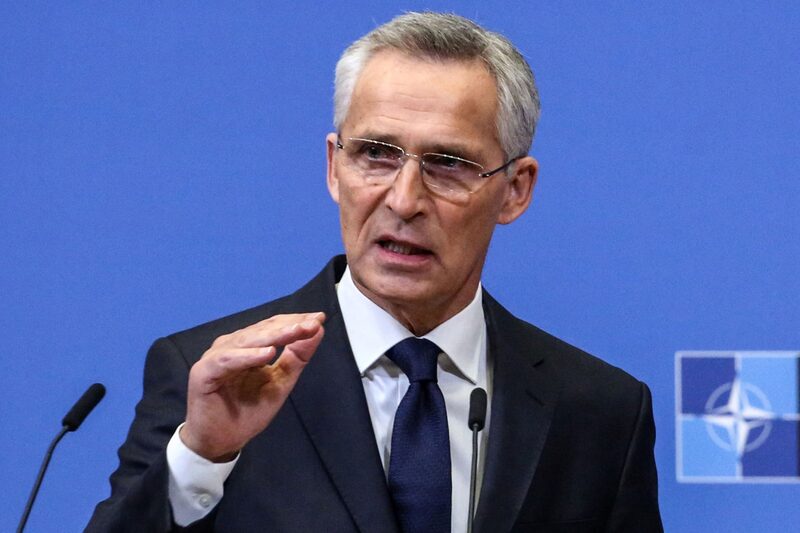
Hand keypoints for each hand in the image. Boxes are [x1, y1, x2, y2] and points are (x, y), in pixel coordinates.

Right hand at [181, 312, 325, 460]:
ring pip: (248, 340)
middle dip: (290, 326)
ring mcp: (217, 357)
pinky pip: (228, 360)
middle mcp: (232, 346)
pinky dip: (247, 356)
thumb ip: (297, 357)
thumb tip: (318, 329)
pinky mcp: (204, 372)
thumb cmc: (247, 412)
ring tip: (297, 331)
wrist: (220, 442)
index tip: (320, 318)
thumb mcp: (280, 383)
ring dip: (274, 335)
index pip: (274, 326)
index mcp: (248, 346)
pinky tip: (267, 353)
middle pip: (263, 330)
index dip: (296, 321)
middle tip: (313, 323)